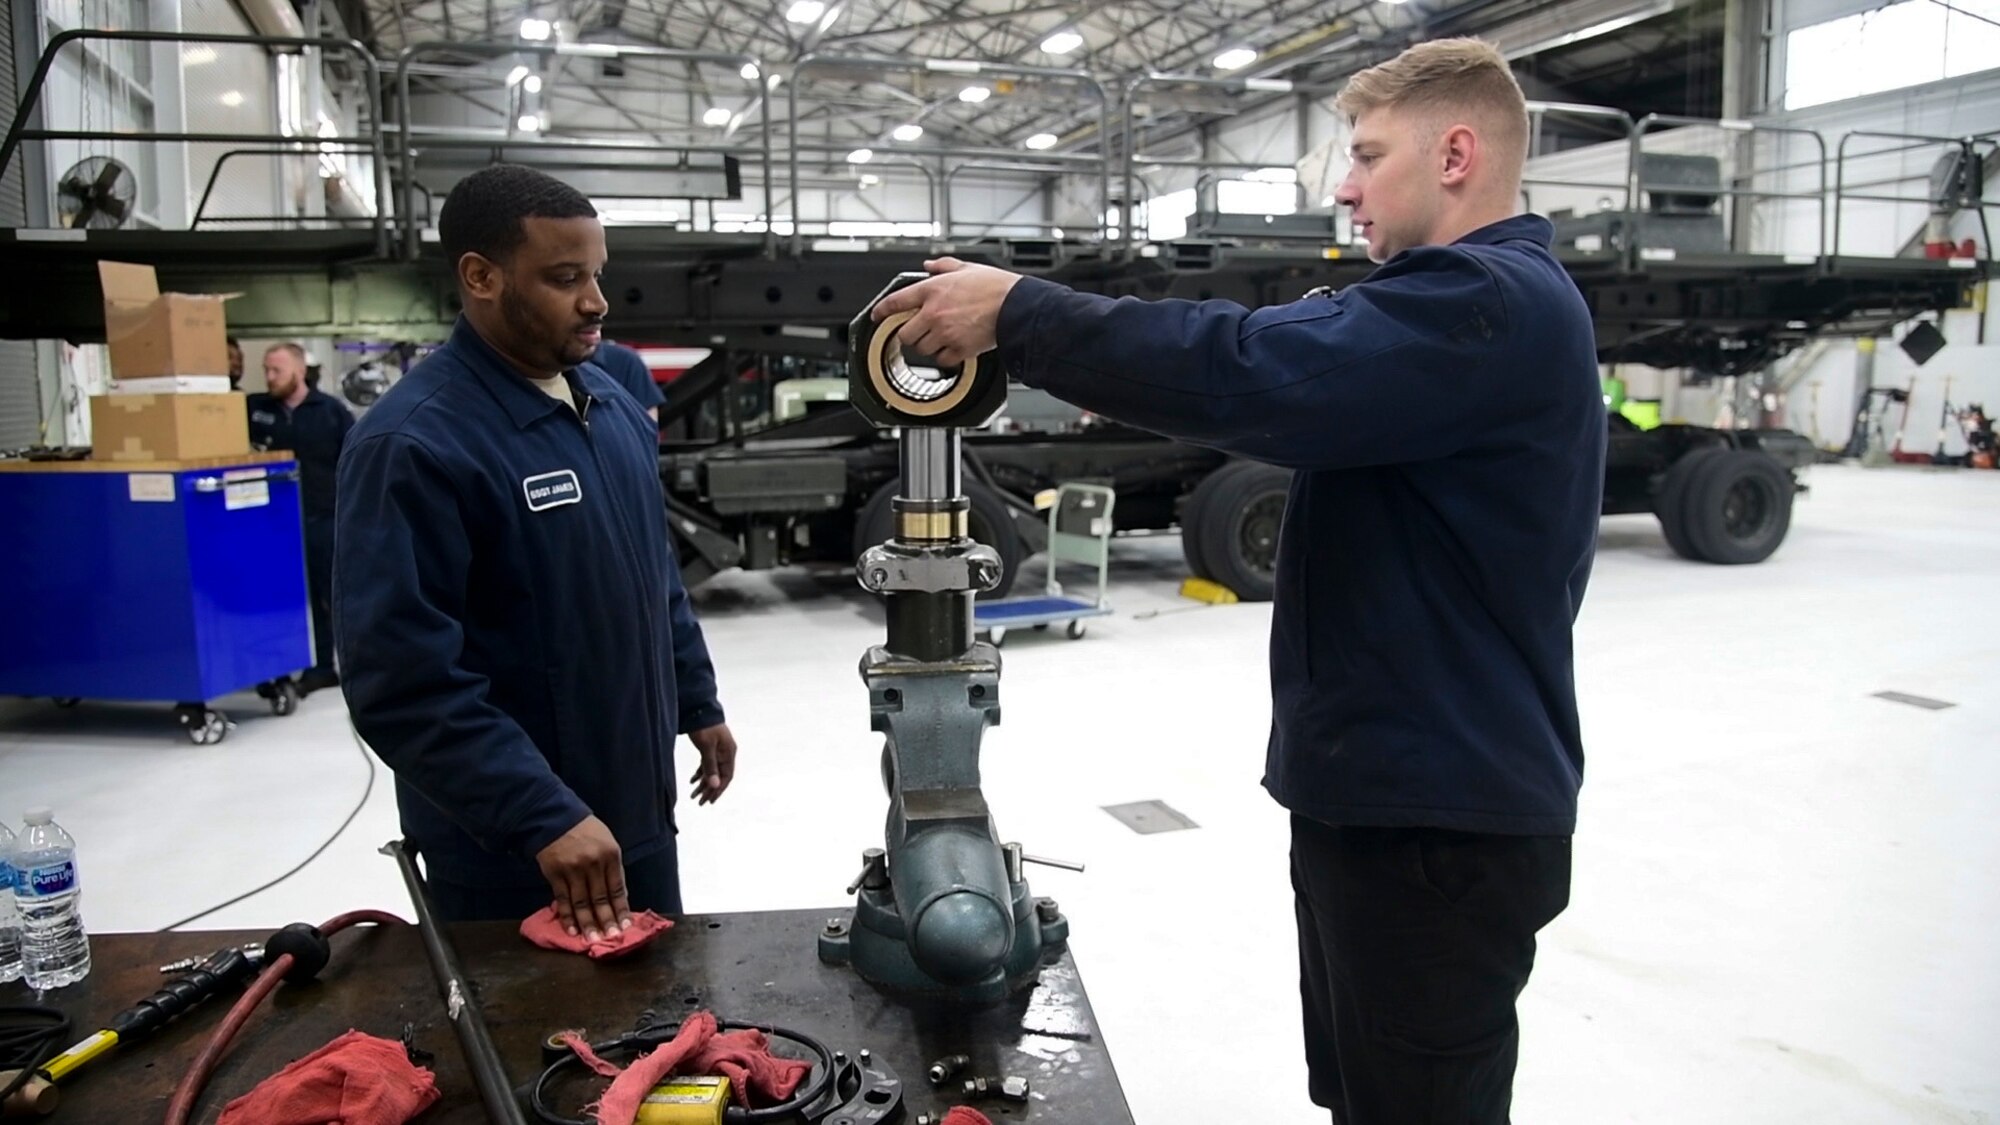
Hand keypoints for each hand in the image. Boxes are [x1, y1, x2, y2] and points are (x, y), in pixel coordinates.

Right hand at [534, 816, 630, 941]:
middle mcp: (593, 864)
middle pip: (600, 898)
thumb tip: (620, 897)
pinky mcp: (555, 875)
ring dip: (587, 924)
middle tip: (610, 939)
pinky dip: (567, 917)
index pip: (617, 889)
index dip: (621, 910)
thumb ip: (613, 869)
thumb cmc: (586, 832)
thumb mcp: (607, 843)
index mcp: (610, 855)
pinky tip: (572, 930)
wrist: (555, 818)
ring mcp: (573, 870)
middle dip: (606, 921)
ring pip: (582, 903)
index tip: (625, 927)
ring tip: (592, 940)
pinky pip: (563, 900)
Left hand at [687, 723, 737, 804]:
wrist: (698, 708)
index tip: (709, 801)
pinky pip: (707, 764)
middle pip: (719, 776)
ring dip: (704, 783)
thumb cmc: (704, 726)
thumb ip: (711, 767)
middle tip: (700, 802)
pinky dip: (701, 773)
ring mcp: (719, 750)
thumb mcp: (706, 747)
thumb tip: (715, 786)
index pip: (726, 777)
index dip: (718, 790)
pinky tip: (692, 780)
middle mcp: (726, 753)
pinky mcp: (710, 747)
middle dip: (709, 790)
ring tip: (694, 795)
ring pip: (712, 771)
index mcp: (729, 753)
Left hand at [869, 258, 1022, 368]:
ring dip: (928, 345)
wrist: (1016, 306)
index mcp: (932, 290)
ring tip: (941, 337)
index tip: (877, 315)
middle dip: (910, 334)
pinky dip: (945, 357)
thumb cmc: (995, 287)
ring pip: (922, 349)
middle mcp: (934, 313)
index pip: (896, 302)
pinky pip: (942, 360)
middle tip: (919, 330)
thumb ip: (943, 266)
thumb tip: (929, 266)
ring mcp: (945, 333)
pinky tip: (953, 347)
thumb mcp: (966, 268)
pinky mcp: (959, 349)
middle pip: (905, 334)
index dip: (881, 310)